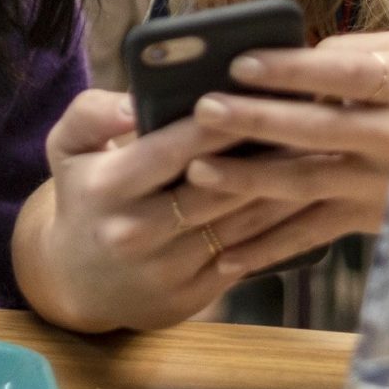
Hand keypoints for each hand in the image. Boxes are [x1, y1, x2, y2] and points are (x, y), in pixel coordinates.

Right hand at [29, 89, 286, 329]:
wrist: (78, 281)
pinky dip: (280, 226)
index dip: (219, 124)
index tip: (258, 93)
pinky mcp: (194, 295)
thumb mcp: (66, 147)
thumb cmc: (83, 196)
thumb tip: (133, 101)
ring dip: (284, 188)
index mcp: (107, 188)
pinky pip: (247, 254)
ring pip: (240, 223)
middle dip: (265, 152)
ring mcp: (167, 268)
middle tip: (310, 117)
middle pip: (216, 187)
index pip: (172, 150)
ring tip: (322, 150)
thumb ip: (91, 112)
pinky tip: (308, 197)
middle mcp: (136, 232)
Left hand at [180, 30, 388, 275]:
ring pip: (305, 184)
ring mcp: (377, 184)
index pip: (346, 73)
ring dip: (249, 182)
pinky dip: (269, 248)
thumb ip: (359, 52)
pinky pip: (312, 235)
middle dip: (257, 121)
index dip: (295, 70)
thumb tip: (302, 53)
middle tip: (204, 110)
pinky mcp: (367, 220)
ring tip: (198, 173)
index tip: (242, 63)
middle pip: (317, 129)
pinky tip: (225, 256)